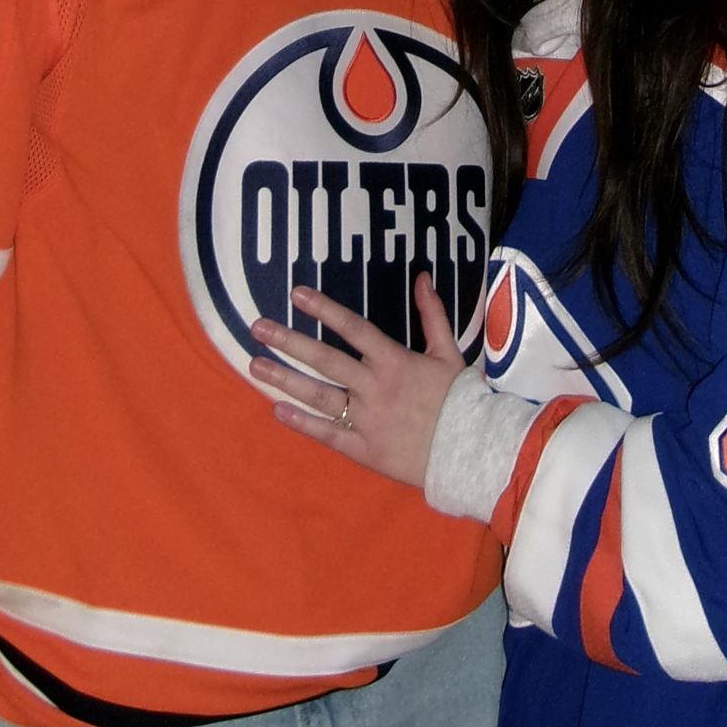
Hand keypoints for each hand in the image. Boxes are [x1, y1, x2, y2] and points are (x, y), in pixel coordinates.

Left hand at [248, 274, 463, 487]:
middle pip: (324, 360)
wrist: (472, 449)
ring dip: (285, 379)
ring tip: (255, 366)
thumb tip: (422, 277)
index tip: (296, 294)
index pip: (352, 328)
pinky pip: (328, 433)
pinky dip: (302, 423)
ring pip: (318, 396)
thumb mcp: (449, 352)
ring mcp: (367, 419)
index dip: (324, 309)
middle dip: (288, 342)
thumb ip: (432, 314)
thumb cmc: (461, 399)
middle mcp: (374, 387)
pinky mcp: (364, 449)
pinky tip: (277, 410)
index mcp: (394, 361)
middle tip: (257, 328)